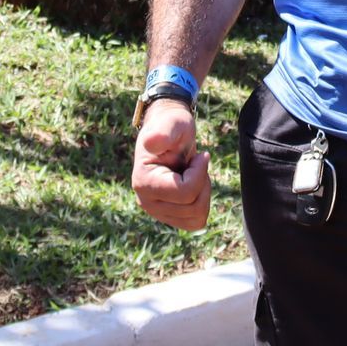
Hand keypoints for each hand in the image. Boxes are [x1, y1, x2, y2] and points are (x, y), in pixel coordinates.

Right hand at [132, 102, 210, 230]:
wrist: (170, 133)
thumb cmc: (173, 126)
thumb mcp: (173, 124)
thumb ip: (164, 133)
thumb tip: (152, 142)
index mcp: (144, 183)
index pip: (185, 193)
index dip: (200, 173)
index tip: (200, 155)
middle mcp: (146, 202)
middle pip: (193, 208)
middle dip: (203, 183)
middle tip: (196, 164)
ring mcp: (157, 212)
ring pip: (197, 217)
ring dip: (203, 193)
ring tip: (193, 173)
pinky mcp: (169, 216)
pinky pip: (195, 222)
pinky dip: (201, 203)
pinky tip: (194, 185)